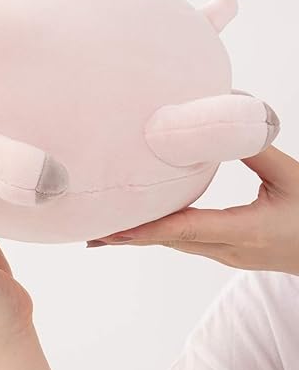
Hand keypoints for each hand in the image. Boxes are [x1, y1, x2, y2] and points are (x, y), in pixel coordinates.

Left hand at [88, 145, 298, 275]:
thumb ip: (257, 149)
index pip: (187, 229)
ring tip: (104, 232)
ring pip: (176, 244)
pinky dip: (159, 235)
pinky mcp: (229, 252)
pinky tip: (140, 229)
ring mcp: (228, 255)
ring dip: (140, 237)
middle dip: (130, 237)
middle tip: (90, 232)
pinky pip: (186, 242)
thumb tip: (228, 114)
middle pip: (171, 241)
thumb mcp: (293, 178)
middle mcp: (230, 248)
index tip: (114, 229)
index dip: (149, 229)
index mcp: (246, 230)